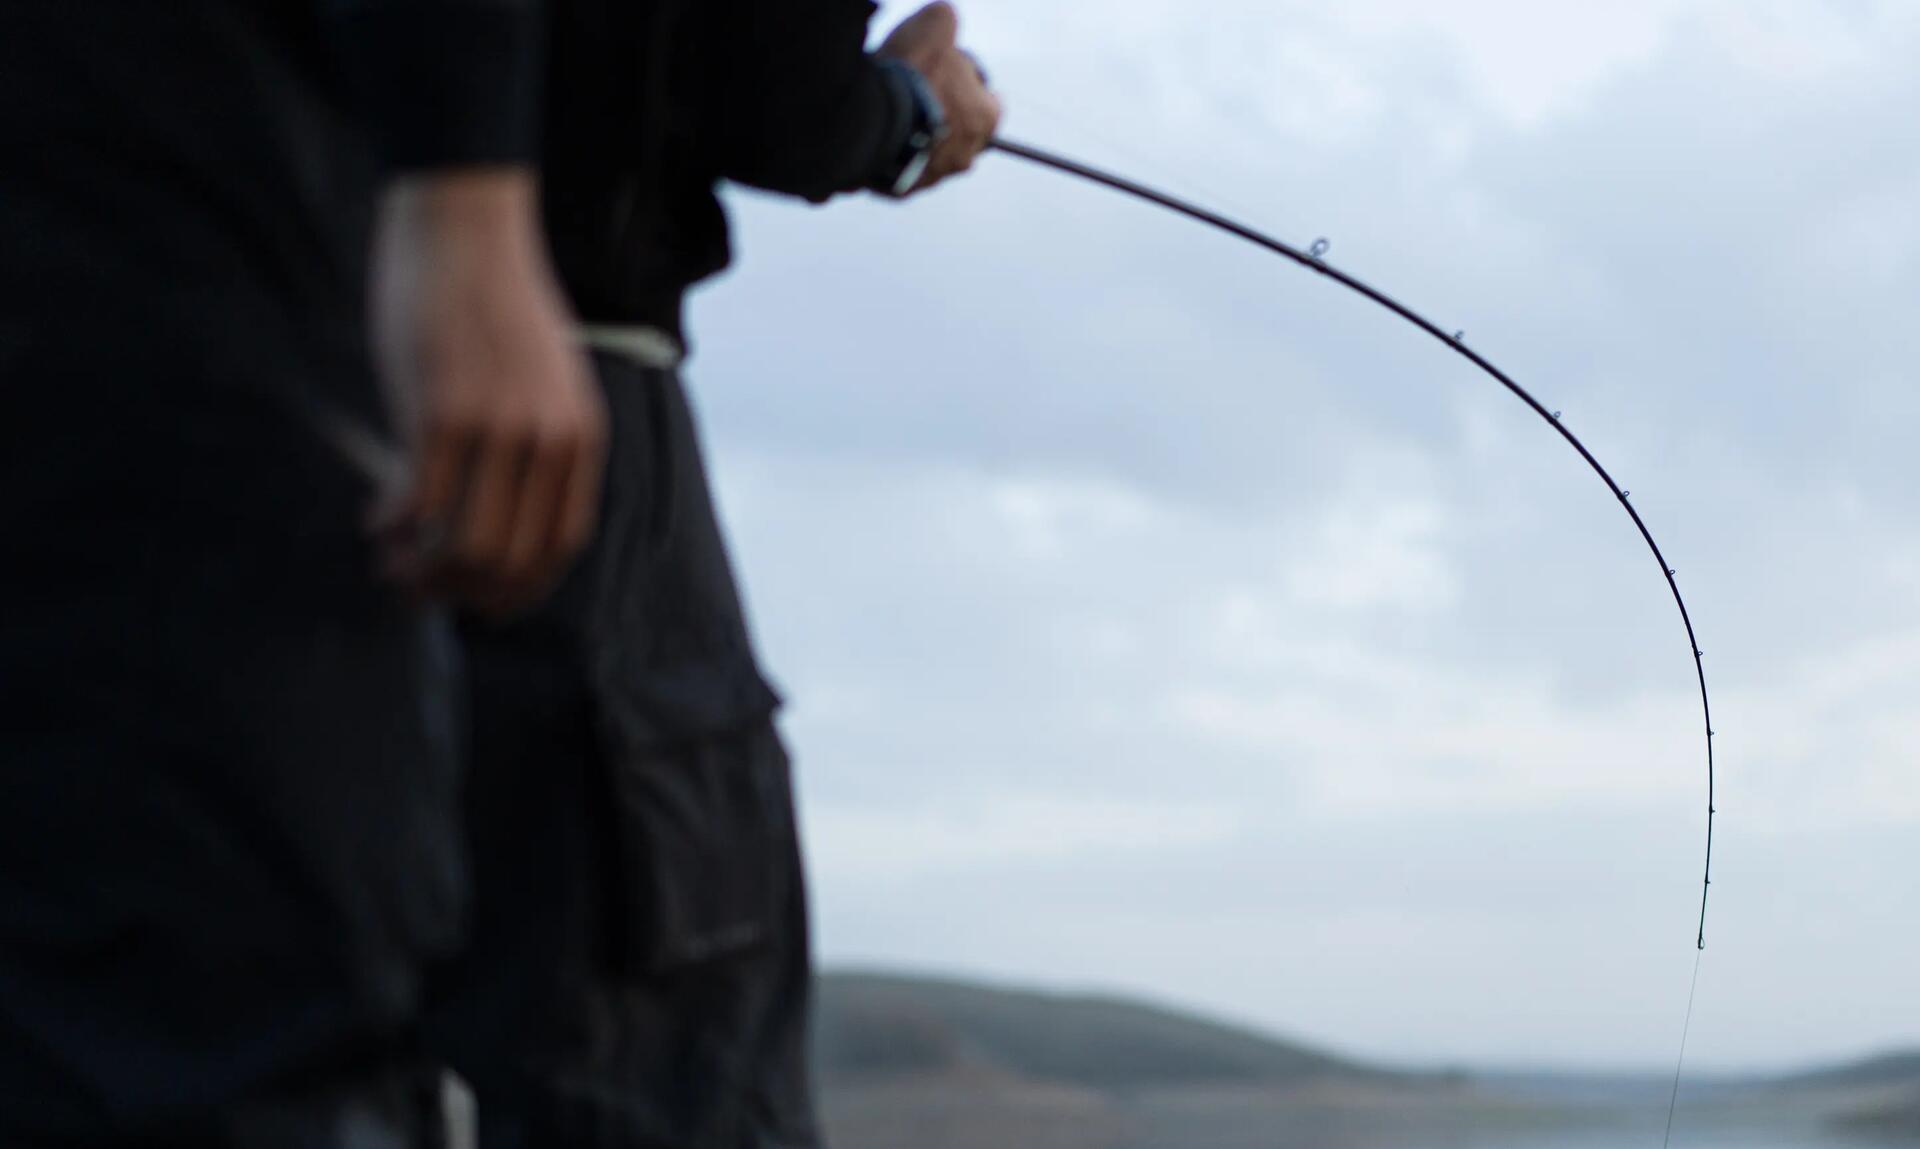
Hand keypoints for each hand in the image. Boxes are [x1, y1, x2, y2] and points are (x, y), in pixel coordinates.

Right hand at [369, 170, 606, 616]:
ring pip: (467, 546)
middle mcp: (549, 441)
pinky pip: (420, 504)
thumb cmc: (490, 303)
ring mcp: (500, 428)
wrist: (464, 223)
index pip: (560, 547)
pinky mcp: (444, 411)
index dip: (516, 587)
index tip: (476, 599)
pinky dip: (394, 528)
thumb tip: (481, 520)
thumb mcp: (536, 381)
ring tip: (392, 562)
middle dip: (459, 590)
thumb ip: (526, 446)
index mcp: (579, 437)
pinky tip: (376, 520)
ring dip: (423, 571)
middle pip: (510, 560)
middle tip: (415, 585)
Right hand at [878, 2, 1000, 192]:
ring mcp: (934, 177)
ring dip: (916, 135)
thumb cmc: (911, 75)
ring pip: (929, 153)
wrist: (870, 119)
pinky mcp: (902, 190)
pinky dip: (892, 154)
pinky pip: (900, 170)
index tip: (946, 73)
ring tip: (892, 112)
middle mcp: (966, 155)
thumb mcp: (935, 25)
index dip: (967, 83)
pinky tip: (877, 132)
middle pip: (959, 131)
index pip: (988, 101)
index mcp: (985, 119)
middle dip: (942, 113)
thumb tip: (944, 20)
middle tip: (916, 91)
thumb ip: (946, 22)